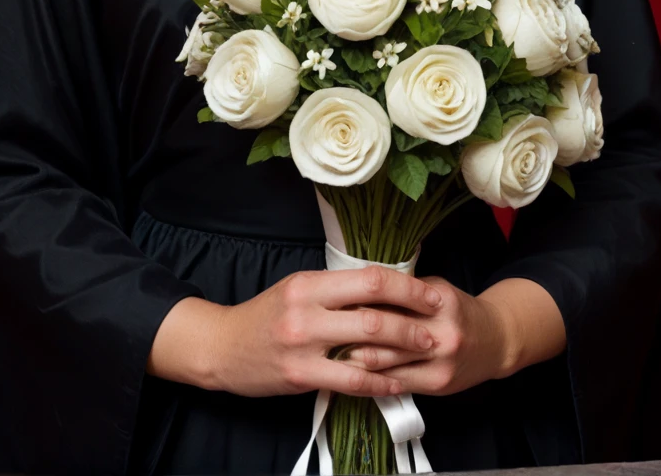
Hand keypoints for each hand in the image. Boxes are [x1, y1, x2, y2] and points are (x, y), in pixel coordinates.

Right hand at [203, 264, 445, 398]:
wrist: (223, 347)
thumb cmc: (264, 316)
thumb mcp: (296, 290)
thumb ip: (334, 290)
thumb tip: (380, 288)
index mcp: (309, 283)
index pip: (368, 277)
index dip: (405, 286)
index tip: (429, 292)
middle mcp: (307, 309)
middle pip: (374, 309)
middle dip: (414, 318)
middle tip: (438, 324)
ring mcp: (304, 344)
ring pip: (367, 344)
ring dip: (404, 348)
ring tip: (428, 349)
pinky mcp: (302, 375)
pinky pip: (352, 381)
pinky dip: (381, 382)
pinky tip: (399, 383)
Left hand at [341, 276, 512, 395]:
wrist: (495, 341)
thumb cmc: (456, 310)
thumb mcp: (432, 288)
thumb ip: (399, 291)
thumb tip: (352, 290)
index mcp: (436, 298)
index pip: (385, 296)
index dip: (353, 300)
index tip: (330, 302)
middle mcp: (441, 330)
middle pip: (380, 329)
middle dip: (346, 329)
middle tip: (320, 328)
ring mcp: (440, 360)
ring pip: (383, 359)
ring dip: (351, 356)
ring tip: (327, 350)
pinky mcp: (436, 384)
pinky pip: (393, 381)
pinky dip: (369, 377)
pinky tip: (350, 372)